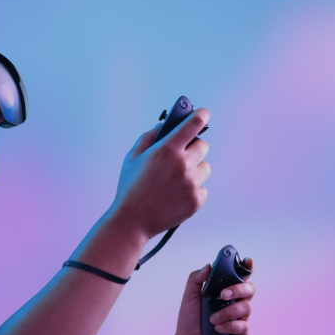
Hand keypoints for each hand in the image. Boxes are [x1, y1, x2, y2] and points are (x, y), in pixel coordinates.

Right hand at [108, 109, 210, 239]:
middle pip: (203, 146)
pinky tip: (176, 195)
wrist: (132, 221)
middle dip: (193, 149)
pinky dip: (193, 190)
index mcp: (167, 149)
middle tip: (181, 156)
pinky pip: (203, 188)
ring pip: (205, 168)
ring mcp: (192, 183)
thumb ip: (149, 137)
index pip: (193, 124)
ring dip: (194, 170)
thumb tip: (164, 125)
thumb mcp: (132, 157)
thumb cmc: (130, 187)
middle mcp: (183, 164)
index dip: (200, 116)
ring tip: (176, 181)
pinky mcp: (197, 200)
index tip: (203, 114)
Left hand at [170, 257, 254, 334]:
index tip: (247, 261)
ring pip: (246, 307)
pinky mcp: (240, 334)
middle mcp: (235, 302)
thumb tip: (208, 266)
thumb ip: (196, 279)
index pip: (240, 276)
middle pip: (250, 289)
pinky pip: (243, 326)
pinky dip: (229, 326)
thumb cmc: (190, 319)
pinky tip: (217, 329)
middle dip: (238, 289)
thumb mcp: (189, 297)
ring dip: (227, 312)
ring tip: (212, 319)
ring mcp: (239, 317)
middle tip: (223, 295)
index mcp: (225, 290)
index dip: (247, 267)